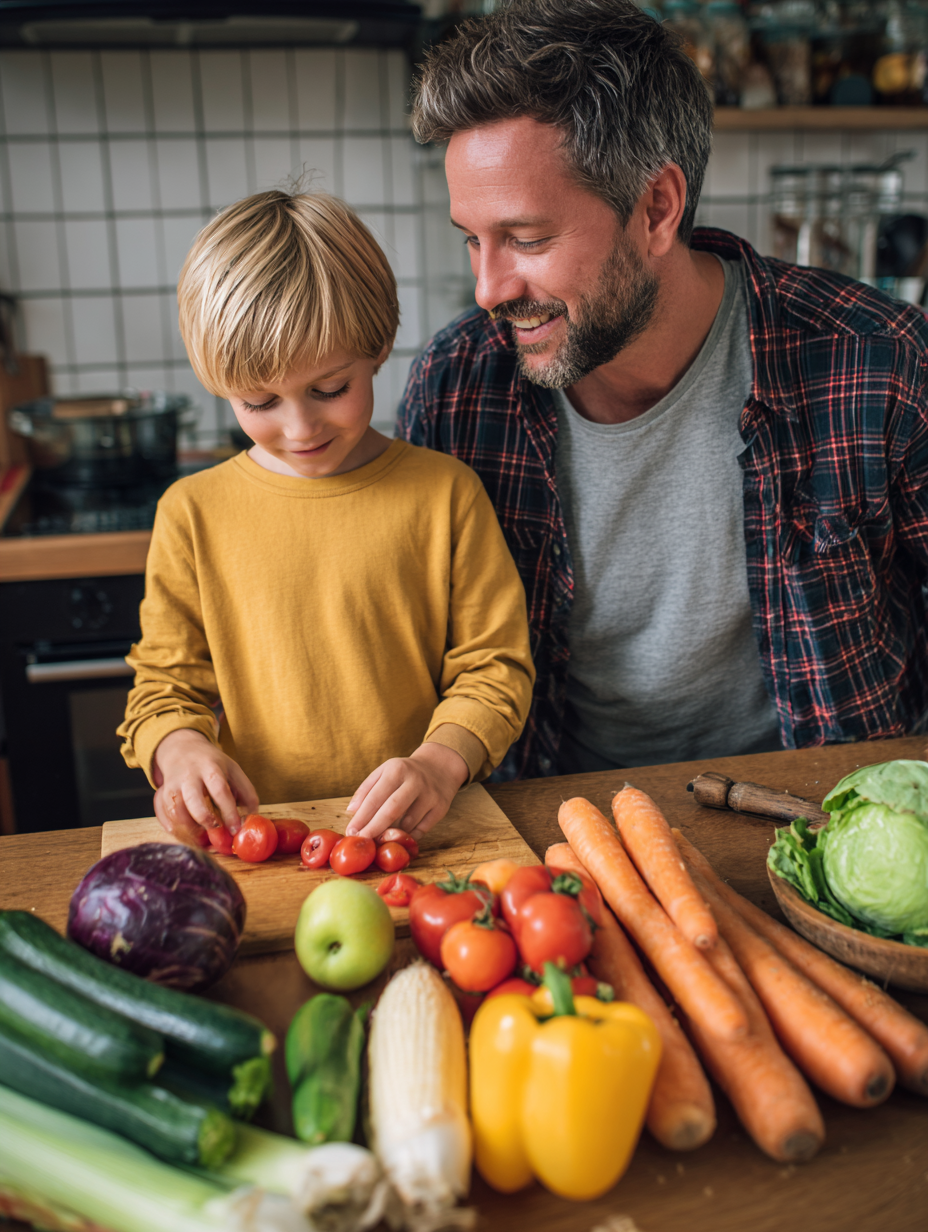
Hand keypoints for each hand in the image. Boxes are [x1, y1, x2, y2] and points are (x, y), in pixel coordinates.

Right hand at [152, 729, 258, 842]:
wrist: (182, 748)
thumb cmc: (211, 764)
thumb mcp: (233, 770)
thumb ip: (246, 792)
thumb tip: (253, 816)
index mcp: (211, 767)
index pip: (220, 790)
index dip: (229, 812)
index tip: (235, 829)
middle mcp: (189, 775)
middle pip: (193, 799)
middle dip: (205, 819)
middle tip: (215, 831)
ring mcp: (172, 784)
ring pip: (174, 809)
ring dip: (187, 828)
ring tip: (201, 838)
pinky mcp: (161, 793)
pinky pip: (161, 813)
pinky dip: (172, 827)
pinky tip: (184, 834)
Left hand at [344, 742, 468, 840]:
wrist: (439, 767)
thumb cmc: (405, 773)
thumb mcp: (385, 771)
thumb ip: (366, 789)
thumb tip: (352, 811)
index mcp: (397, 770)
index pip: (376, 797)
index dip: (362, 817)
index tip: (351, 831)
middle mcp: (415, 781)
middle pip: (392, 811)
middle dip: (374, 829)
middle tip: (362, 841)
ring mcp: (430, 795)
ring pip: (408, 823)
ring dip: (391, 834)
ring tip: (378, 839)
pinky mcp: (441, 808)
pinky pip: (421, 830)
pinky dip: (408, 836)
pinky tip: (398, 838)